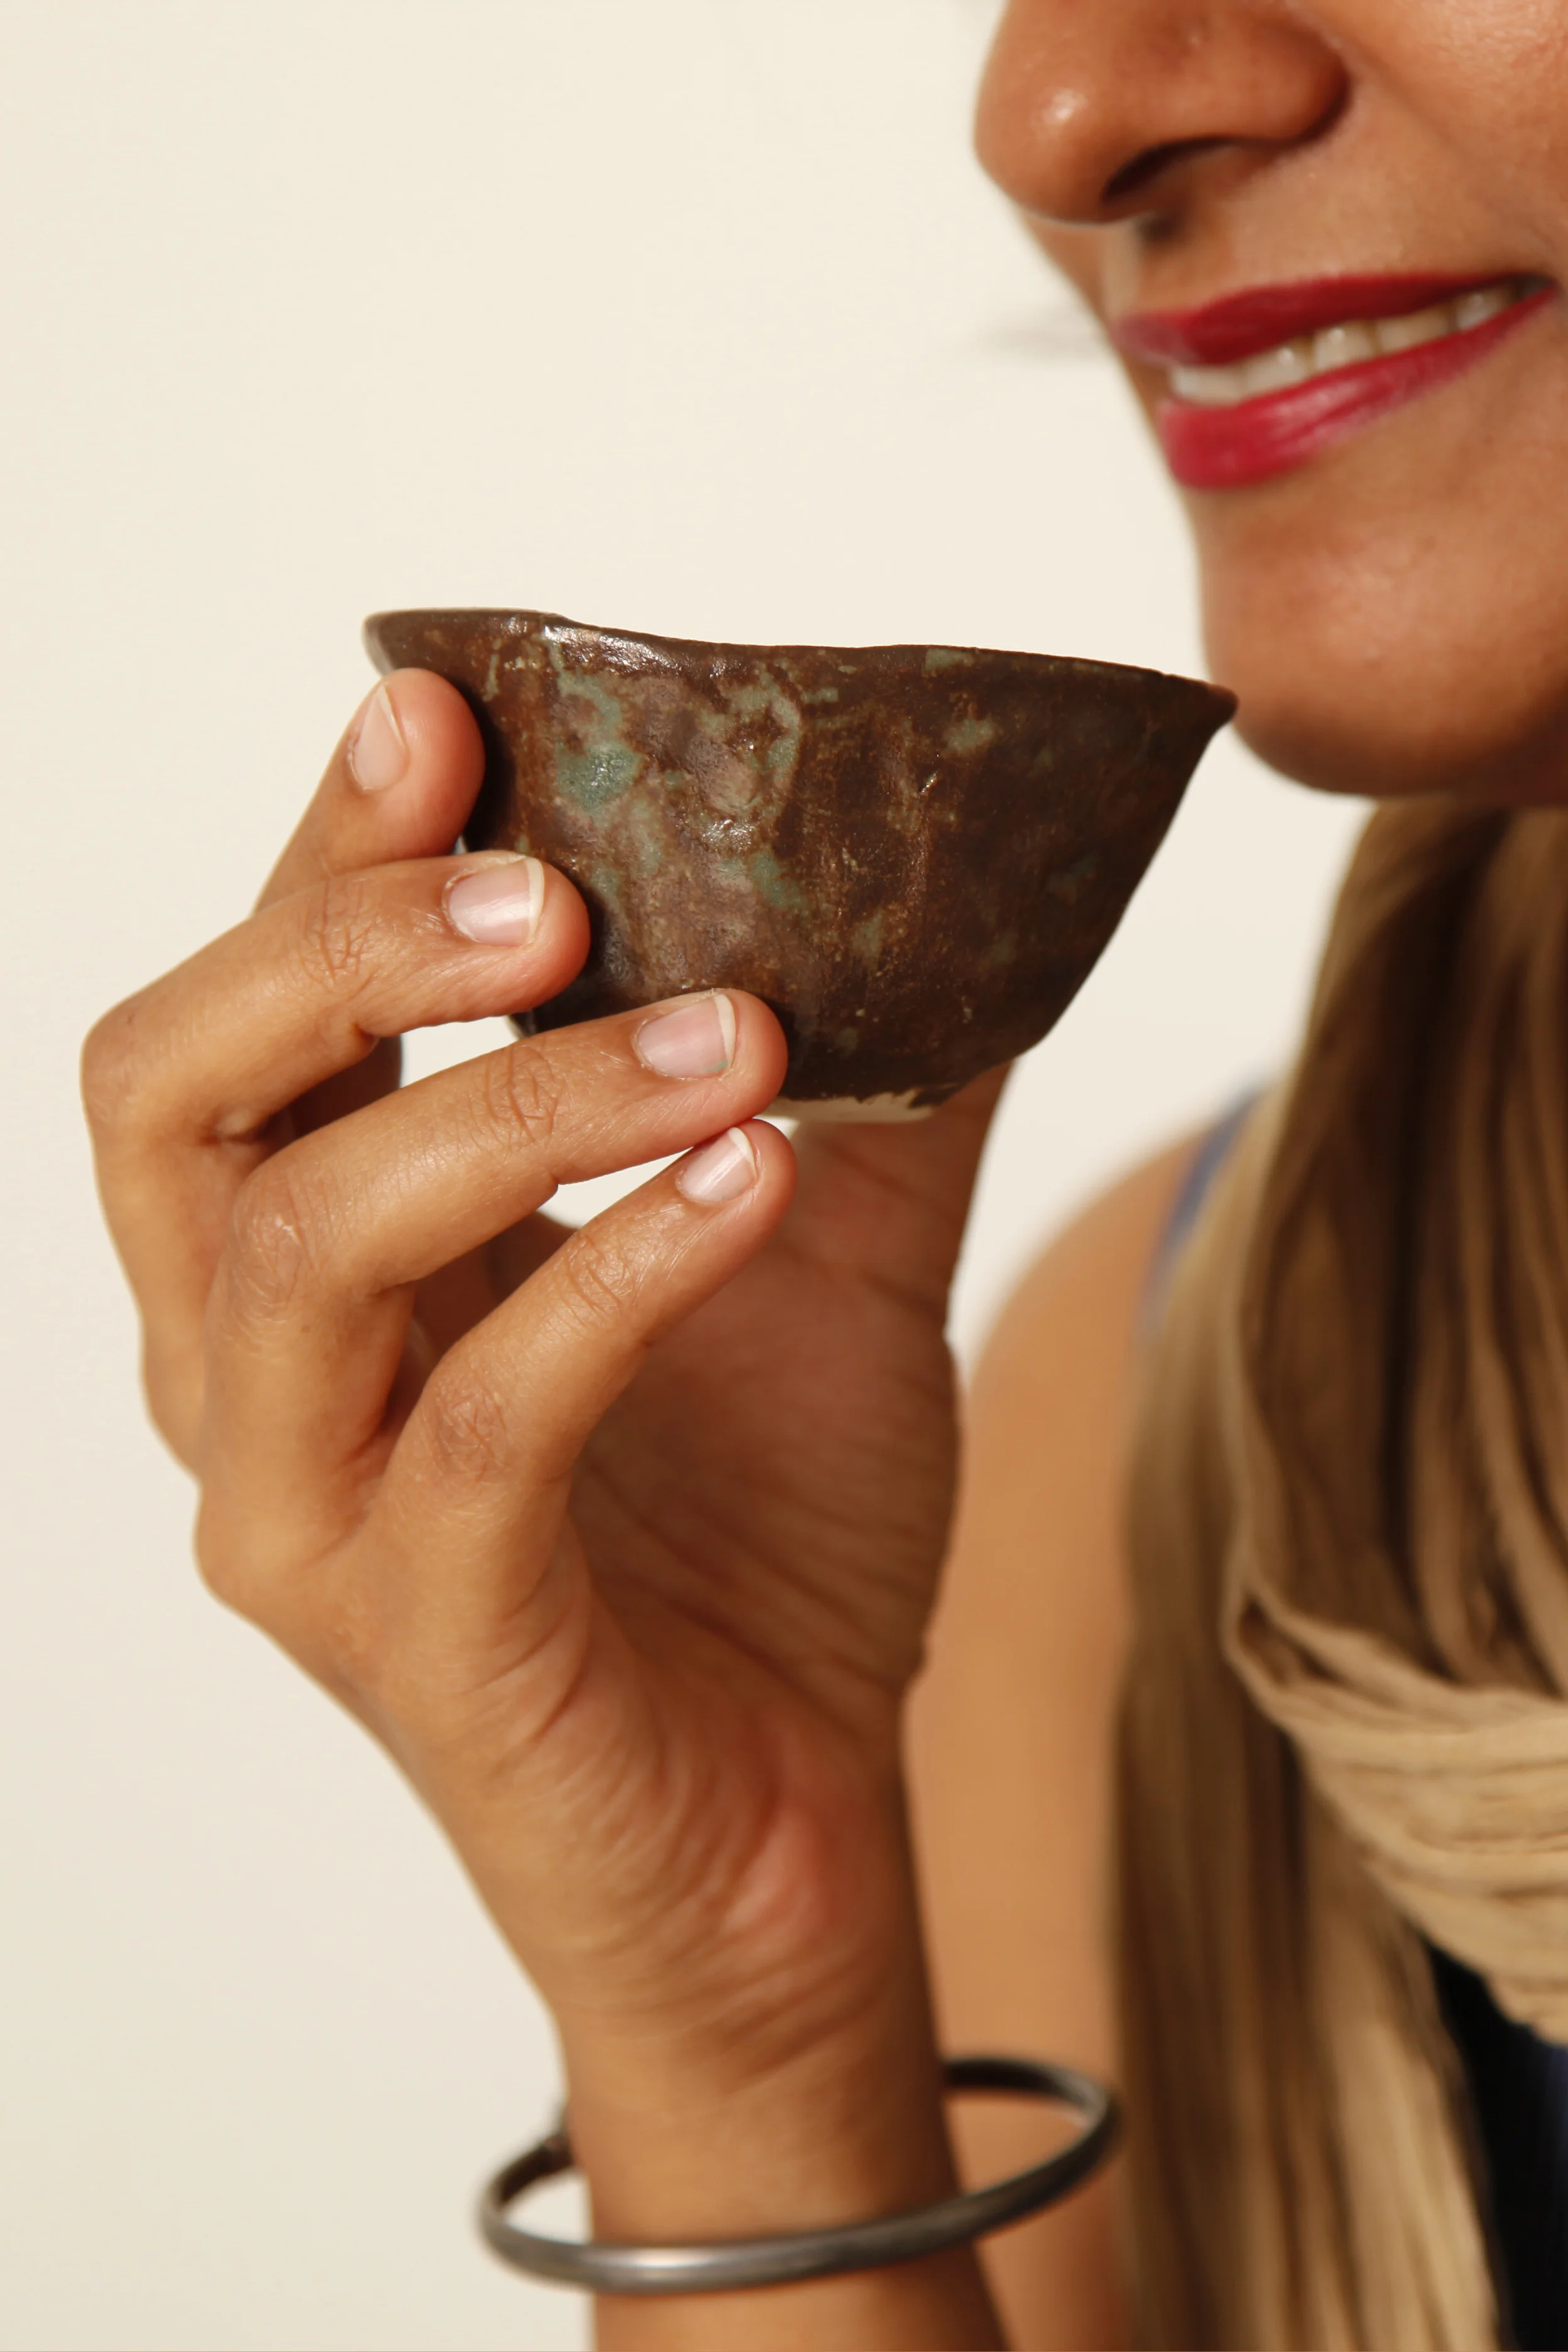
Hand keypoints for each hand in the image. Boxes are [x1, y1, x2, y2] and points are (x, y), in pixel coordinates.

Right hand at [83, 670, 1005, 2151]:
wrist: (792, 1830)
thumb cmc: (763, 1542)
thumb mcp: (818, 1266)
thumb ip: (852, 1089)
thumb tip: (966, 884)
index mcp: (318, 1255)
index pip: (246, 1012)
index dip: (322, 853)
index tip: (441, 707)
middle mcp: (255, 1372)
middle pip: (168, 1097)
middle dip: (338, 946)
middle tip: (546, 879)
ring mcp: (308, 1514)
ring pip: (301, 1246)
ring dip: (511, 1101)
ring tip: (726, 1029)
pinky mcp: (420, 1633)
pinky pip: (480, 1424)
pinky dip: (615, 1276)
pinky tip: (746, 1185)